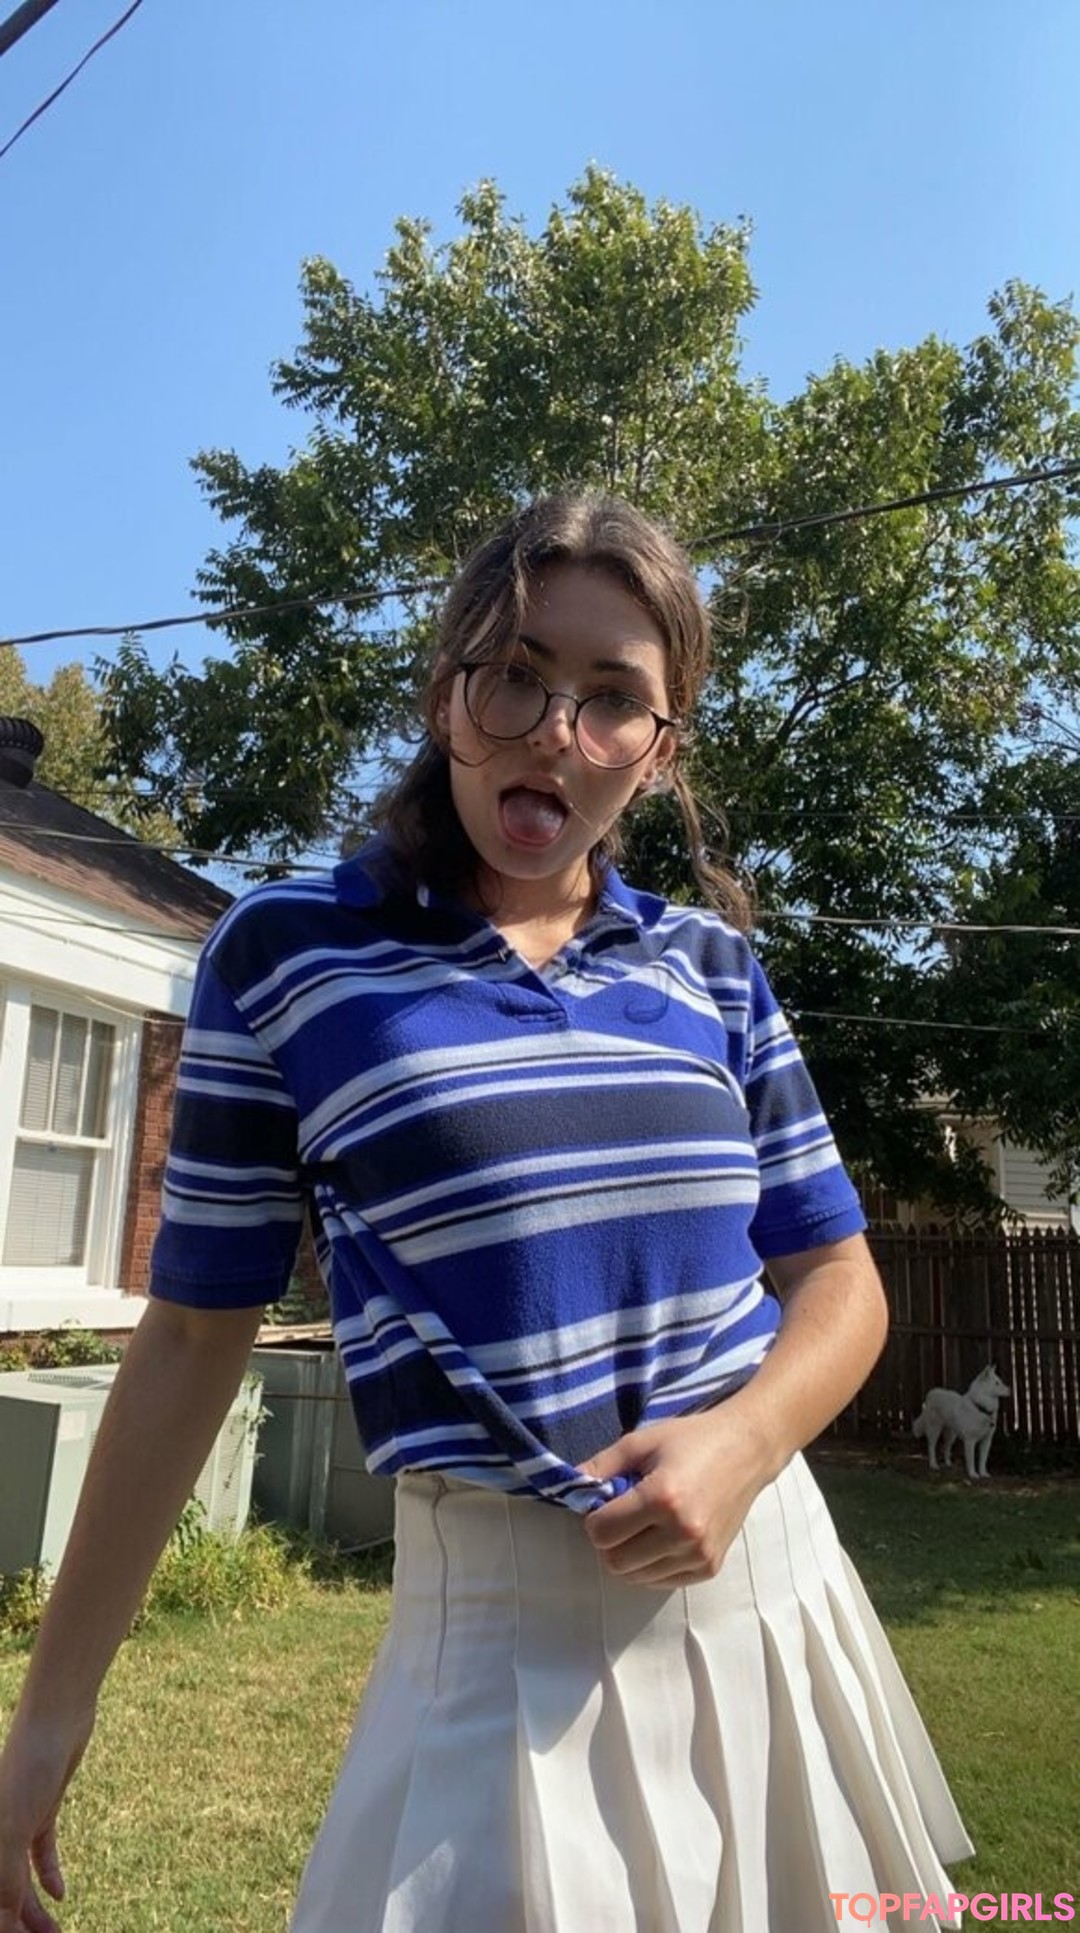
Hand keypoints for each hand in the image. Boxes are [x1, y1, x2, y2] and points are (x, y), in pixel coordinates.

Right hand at [0, 1716, 90, 1932]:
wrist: (57, 1717)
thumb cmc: (26, 1769)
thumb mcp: (13, 1831)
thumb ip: (5, 1881)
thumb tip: (6, 1924)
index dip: (5, 1925)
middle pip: (2, 1893)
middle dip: (19, 1924)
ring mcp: (18, 1821)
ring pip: (21, 1880)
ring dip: (36, 1910)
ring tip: (57, 1931)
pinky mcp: (41, 1810)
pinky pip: (40, 1853)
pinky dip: (48, 1875)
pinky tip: (60, 1894)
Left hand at [579, 1405, 776, 1587]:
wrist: (747, 1449)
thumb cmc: (692, 1440)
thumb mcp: (641, 1442)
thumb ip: (601, 1465)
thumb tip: (569, 1488)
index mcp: (663, 1498)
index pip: (601, 1532)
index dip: (594, 1517)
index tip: (607, 1501)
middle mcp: (683, 1533)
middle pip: (615, 1562)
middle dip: (608, 1540)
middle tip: (621, 1515)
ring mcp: (699, 1554)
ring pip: (635, 1577)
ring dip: (629, 1554)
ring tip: (644, 1524)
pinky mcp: (709, 1567)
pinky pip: (661, 1582)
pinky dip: (651, 1565)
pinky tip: (661, 1537)